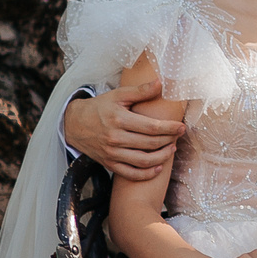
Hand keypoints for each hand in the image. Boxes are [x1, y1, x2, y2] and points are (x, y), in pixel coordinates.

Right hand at [63, 78, 183, 179]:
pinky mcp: (109, 164)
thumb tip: (160, 83)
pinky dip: (146, 174)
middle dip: (169, 140)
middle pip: (150, 144)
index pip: (151, 127)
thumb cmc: (100, 107)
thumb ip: (140, 91)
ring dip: (162, 157)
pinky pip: (131, 174)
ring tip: (171, 149)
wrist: (74, 124)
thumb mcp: (118, 95)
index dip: (170, 128)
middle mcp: (115, 138)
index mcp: (119, 119)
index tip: (182, 127)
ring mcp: (112, 153)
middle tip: (179, 136)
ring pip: (143, 161)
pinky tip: (157, 168)